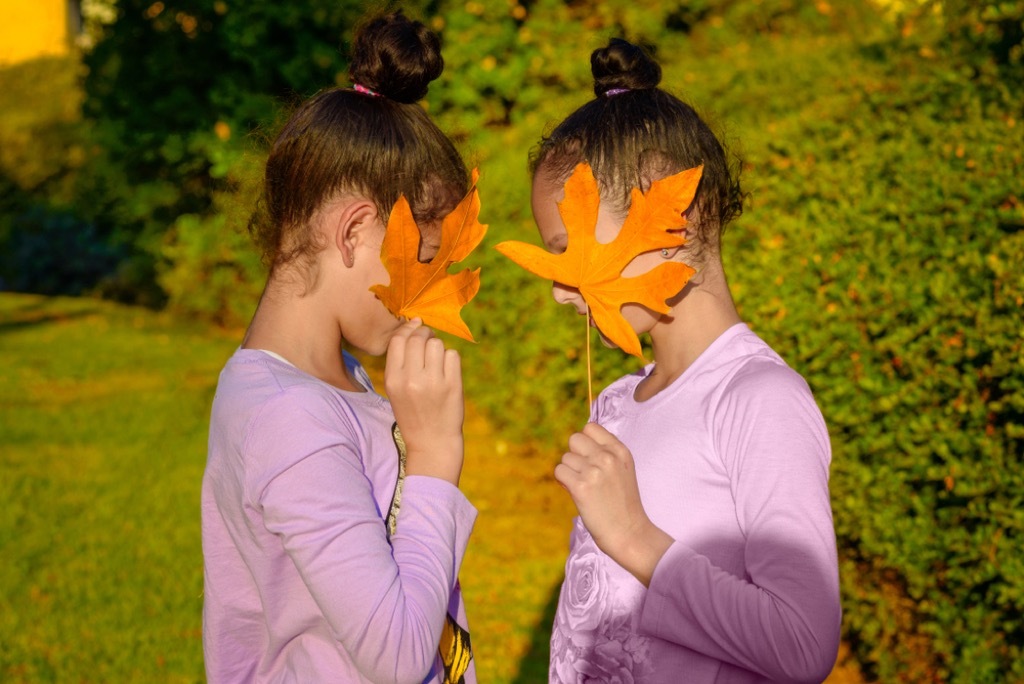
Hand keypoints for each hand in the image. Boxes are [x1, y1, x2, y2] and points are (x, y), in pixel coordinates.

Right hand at [384, 319, 464, 484]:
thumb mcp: (396, 390)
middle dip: (425, 334)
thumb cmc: (413, 412)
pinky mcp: (453, 385)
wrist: (432, 442)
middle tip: (429, 341)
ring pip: (437, 344)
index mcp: (393, 379)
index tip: (415, 328)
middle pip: (418, 338)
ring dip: (438, 347)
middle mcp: (411, 379)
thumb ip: (401, 361)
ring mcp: (433, 382)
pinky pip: (453, 355)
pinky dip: (451, 359)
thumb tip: (414, 325)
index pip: (398, 340)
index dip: (408, 329)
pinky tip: (447, 371)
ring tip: (437, 361)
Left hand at [554, 422, 672, 585]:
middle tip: (584, 474)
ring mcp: (594, 471)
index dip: (585, 442)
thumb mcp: (623, 469)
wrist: (630, 533)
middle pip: (574, 439)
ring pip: (565, 458)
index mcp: (620, 451)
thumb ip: (605, 453)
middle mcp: (607, 457)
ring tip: (584, 487)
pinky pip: (559, 472)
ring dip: (569, 472)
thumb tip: (576, 444)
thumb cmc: (623, 503)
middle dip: (575, 455)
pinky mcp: (581, 487)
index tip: (590, 458)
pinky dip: (563, 483)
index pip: (590, 427)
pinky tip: (576, 493)